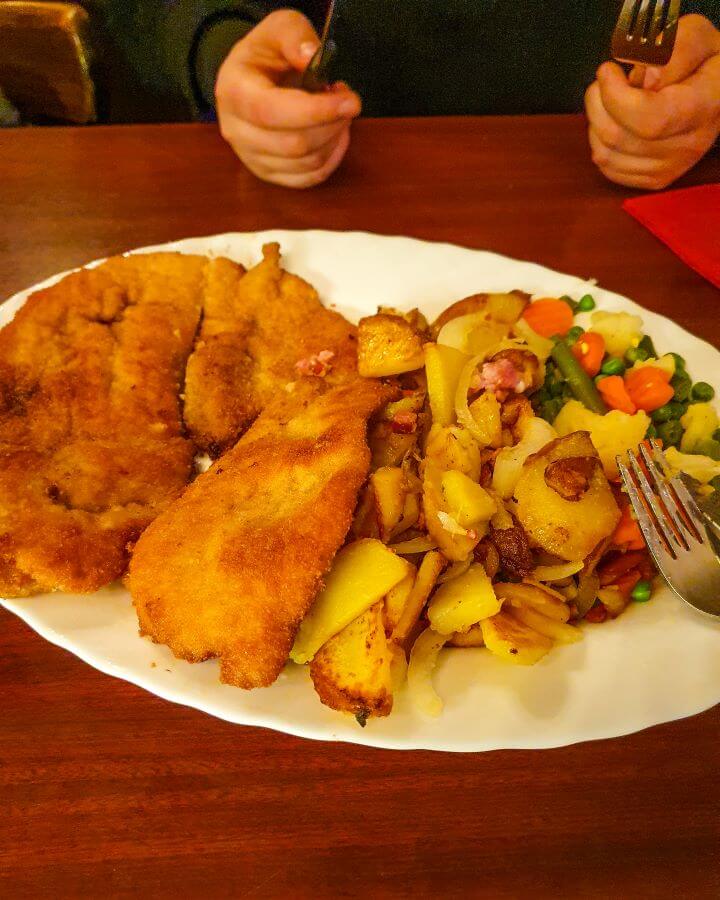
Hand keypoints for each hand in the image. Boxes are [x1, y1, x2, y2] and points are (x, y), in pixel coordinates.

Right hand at [215, 10, 360, 188]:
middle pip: (294, 145)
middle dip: (332, 124)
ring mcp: (251, 157)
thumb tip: (312, 58)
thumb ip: (295, 37)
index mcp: (235, 92)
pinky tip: (336, 136)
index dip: (317, 111)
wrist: (251, 78)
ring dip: (334, 139)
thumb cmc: (266, 54)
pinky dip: (331, 159)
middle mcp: (237, 131)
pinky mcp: (268, 174)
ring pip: (305, 164)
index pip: (274, 113)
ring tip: (339, 114)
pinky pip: (308, 179)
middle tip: (347, 102)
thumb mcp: (279, 28)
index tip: (350, 101)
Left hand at [585, 14, 719, 189]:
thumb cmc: (702, 61)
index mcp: (705, 106)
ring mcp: (672, 167)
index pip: (650, 118)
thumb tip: (646, 79)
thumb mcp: (696, 37)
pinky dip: (600, 142)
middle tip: (606, 80)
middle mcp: (691, 144)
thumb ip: (675, 51)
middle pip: (618, 137)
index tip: (608, 70)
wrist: (715, 92)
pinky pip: (607, 167)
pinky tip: (616, 121)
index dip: (616, 96)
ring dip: (596, 121)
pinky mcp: (655, 180)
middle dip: (598, 102)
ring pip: (606, 154)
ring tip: (611, 99)